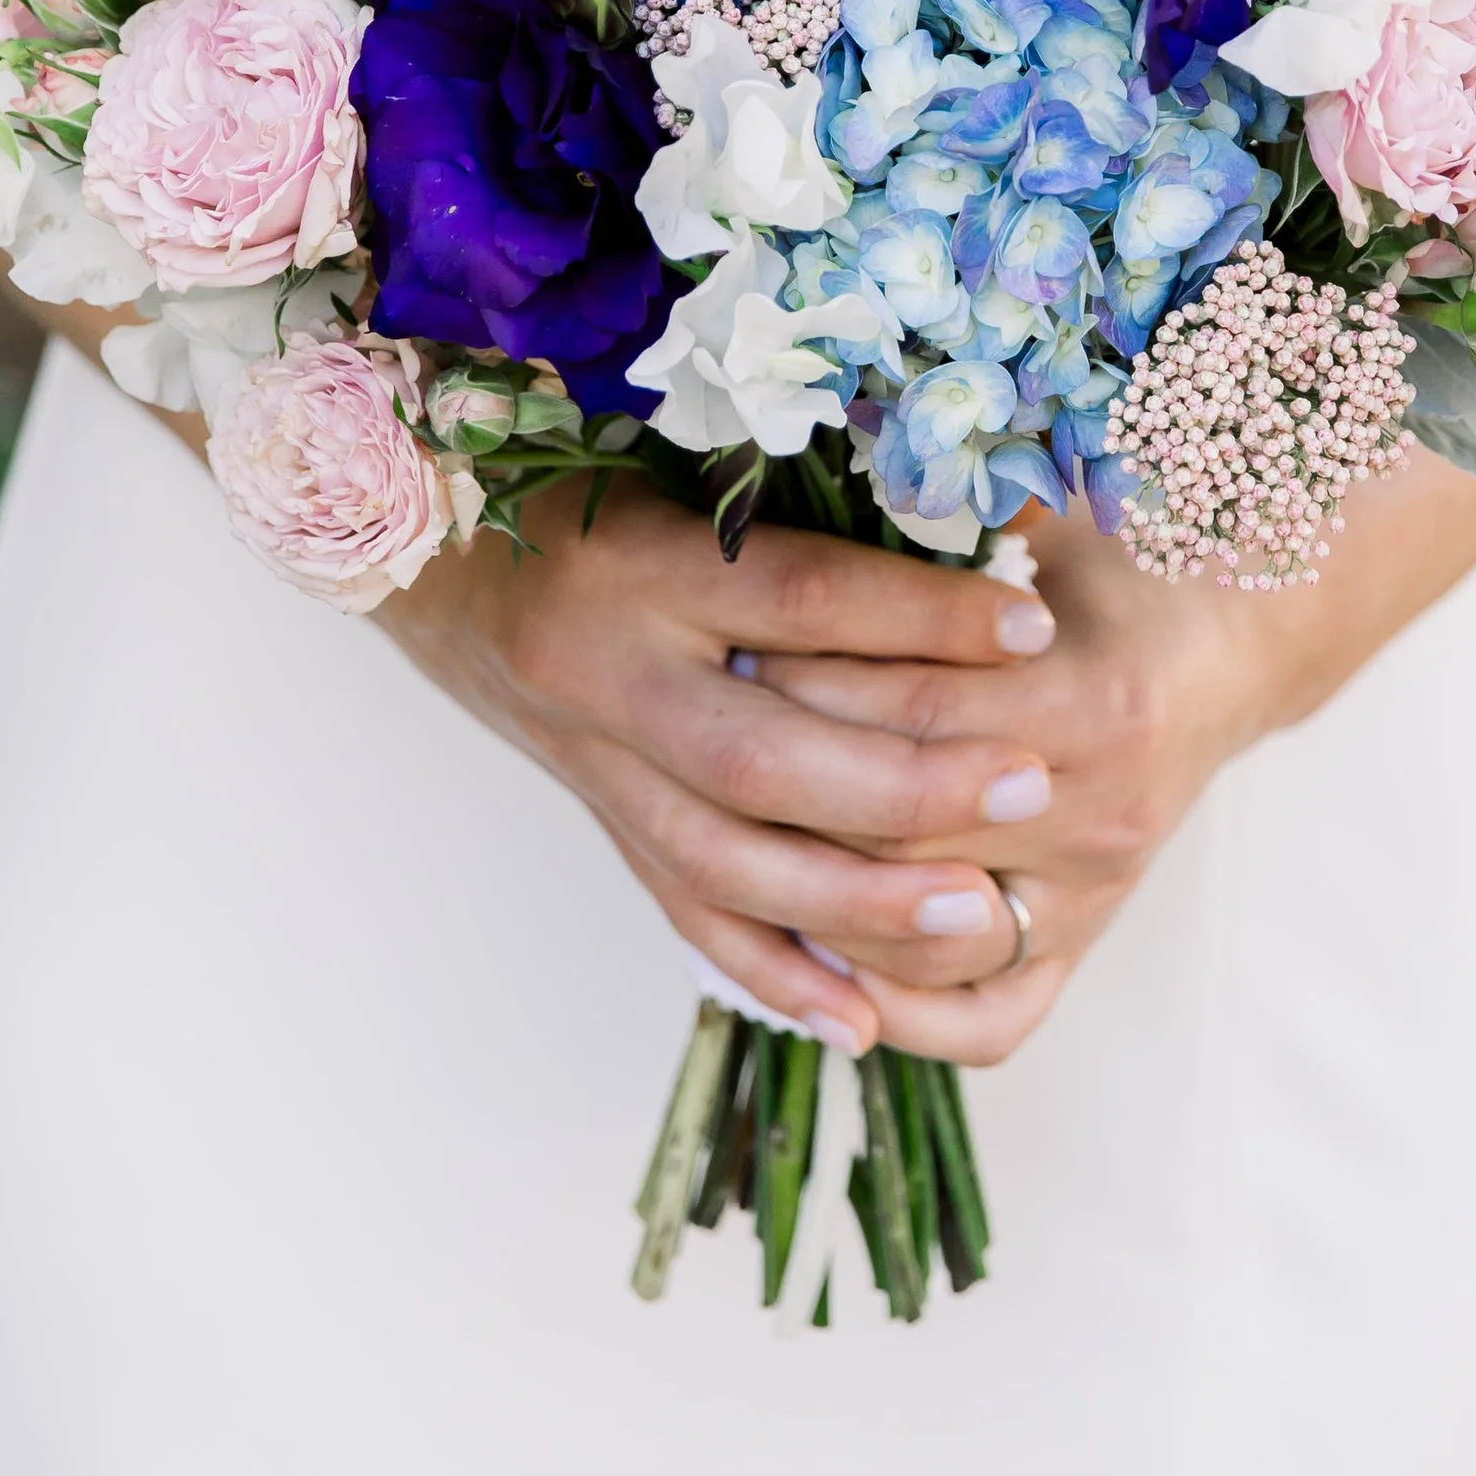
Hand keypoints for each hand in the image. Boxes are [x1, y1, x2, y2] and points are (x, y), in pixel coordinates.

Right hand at [379, 475, 1061, 1050]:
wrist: (437, 552)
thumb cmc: (592, 481)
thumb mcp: (684, 459)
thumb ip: (807, 498)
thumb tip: (977, 516)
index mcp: (636, 561)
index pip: (797, 595)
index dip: (921, 613)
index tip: (1038, 624)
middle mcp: (606, 672)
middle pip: (759, 754)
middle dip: (906, 783)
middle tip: (1028, 786)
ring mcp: (596, 764)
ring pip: (724, 861)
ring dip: (858, 900)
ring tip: (977, 910)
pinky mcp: (603, 822)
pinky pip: (687, 914)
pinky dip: (778, 972)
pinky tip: (864, 1017)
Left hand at [749, 449, 1475, 1063]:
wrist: (1234, 640)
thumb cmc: (1131, 558)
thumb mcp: (1062, 505)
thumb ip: (963, 492)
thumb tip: (838, 436)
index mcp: (1098, 703)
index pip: (914, 715)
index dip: (812, 685)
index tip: (727, 642)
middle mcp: (1100, 821)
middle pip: (900, 833)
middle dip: (791, 786)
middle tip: (699, 733)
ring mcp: (1091, 899)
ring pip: (921, 941)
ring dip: (817, 904)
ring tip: (726, 834)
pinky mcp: (1080, 945)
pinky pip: (982, 1018)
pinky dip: (893, 1006)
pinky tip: (808, 954)